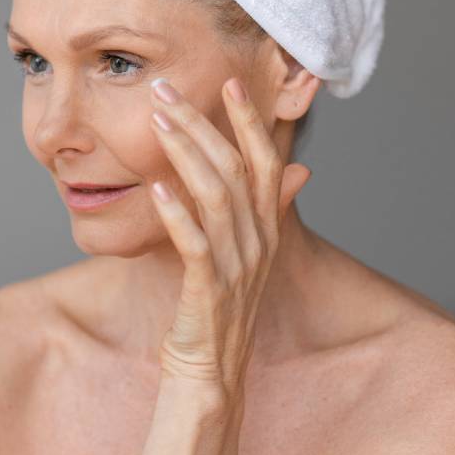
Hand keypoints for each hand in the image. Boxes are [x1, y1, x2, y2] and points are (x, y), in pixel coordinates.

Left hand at [148, 76, 310, 397]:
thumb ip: (268, 210)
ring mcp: (237, 265)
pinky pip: (195, 244)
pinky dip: (176, 212)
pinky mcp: (209, 290)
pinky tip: (157, 186)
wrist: (211, 372)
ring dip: (185, 152)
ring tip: (156, 121)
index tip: (230, 82)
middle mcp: (258, 241)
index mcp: (268, 229)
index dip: (250, 121)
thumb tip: (298, 171)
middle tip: (165, 90)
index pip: (266, 162)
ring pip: (216, 195)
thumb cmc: (219, 308)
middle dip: (201, 123)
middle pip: (235, 168)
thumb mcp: (249, 254)